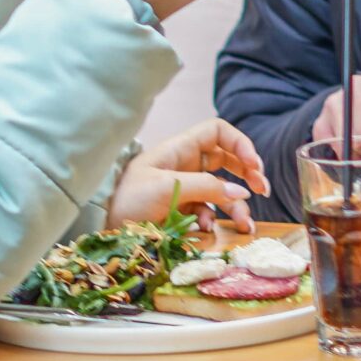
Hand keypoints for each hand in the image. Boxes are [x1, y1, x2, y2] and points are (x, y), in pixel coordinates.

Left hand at [106, 117, 269, 232]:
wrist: (98, 223)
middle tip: (262, 190)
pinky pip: (206, 208)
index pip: (219, 132)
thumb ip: (207, 187)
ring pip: (220, 189)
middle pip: (226, 159)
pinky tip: (208, 228)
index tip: (253, 166)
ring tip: (245, 224)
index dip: (240, 144)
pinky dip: (213, 218)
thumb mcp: (168, 188)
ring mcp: (183, 186)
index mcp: (181, 148)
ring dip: (236, 204)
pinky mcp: (178, 208)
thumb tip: (243, 193)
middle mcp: (185, 164)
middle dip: (247, 174)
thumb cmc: (127, 198)